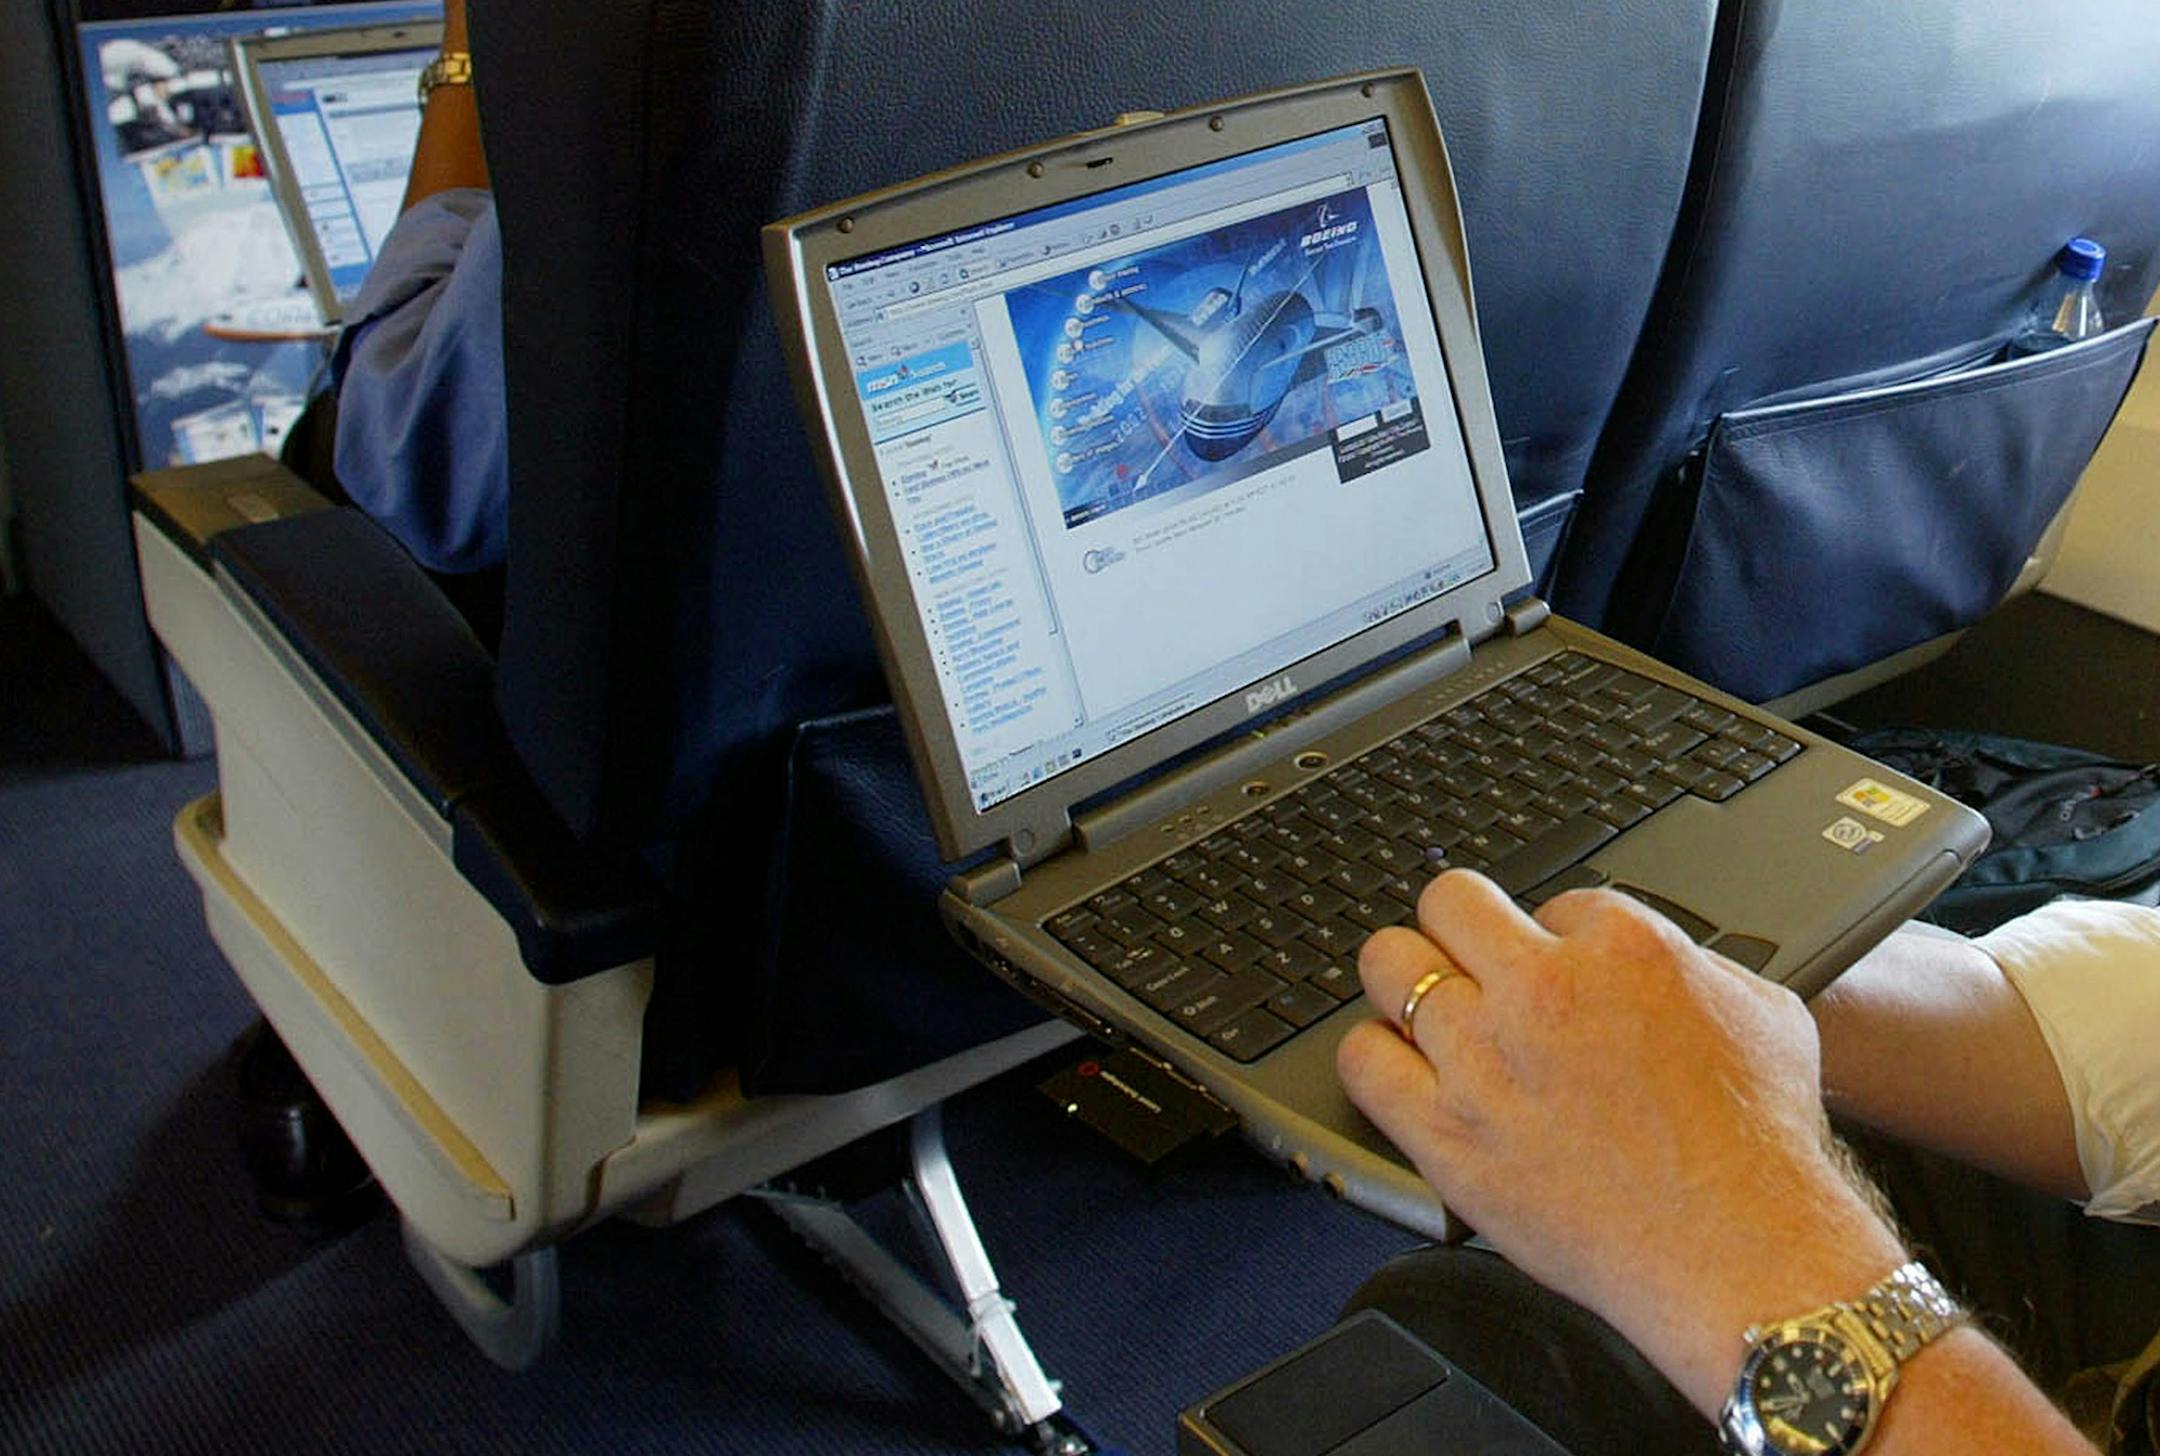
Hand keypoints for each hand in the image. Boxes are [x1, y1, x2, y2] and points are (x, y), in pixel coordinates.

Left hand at [1338, 871, 1907, 1414]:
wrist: (1741, 1252)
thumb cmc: (1760, 1147)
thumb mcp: (1765, 1013)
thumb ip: (1699, 965)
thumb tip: (1661, 956)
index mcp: (1623, 948)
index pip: (1548, 900)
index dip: (1547, 937)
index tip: (1550, 969)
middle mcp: (1544, 990)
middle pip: (1448, 902)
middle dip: (1455, 927)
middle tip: (1463, 961)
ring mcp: (1486, 1059)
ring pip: (1389, 966)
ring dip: (1402, 983)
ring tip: (1418, 1007)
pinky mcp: (1447, 1132)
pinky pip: (1362, 1060)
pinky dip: (1371, 1056)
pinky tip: (1395, 1066)